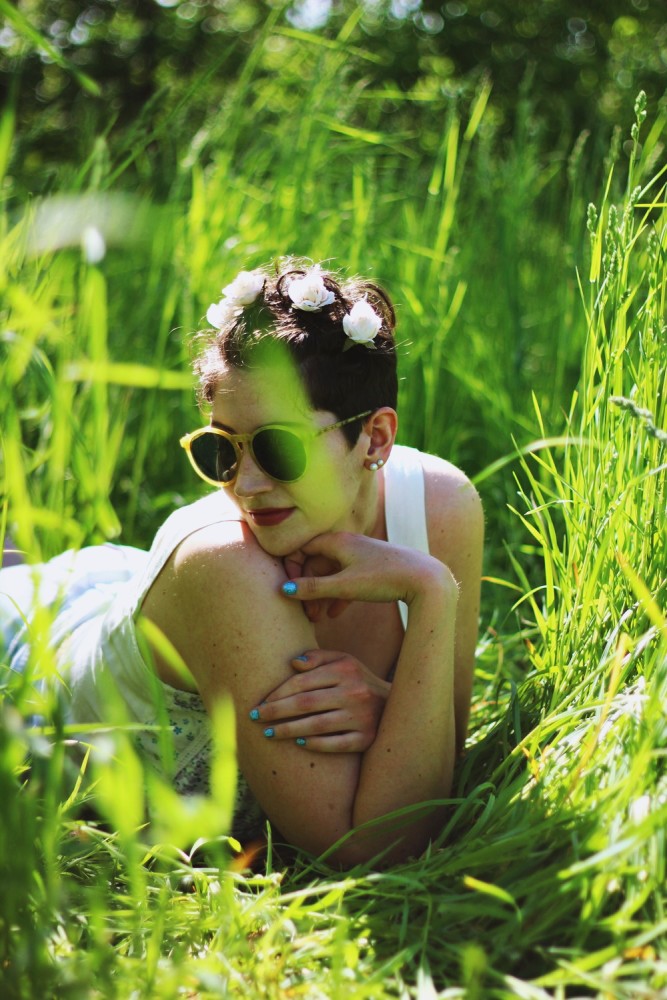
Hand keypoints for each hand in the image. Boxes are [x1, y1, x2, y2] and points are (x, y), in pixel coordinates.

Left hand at [248, 649, 390, 751]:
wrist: (395, 705)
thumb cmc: (358, 680)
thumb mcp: (343, 661)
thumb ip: (318, 658)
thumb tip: (293, 664)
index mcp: (345, 670)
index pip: (303, 681)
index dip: (277, 693)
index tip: (260, 702)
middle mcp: (354, 692)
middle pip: (305, 704)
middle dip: (276, 712)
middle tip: (255, 718)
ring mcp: (362, 717)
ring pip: (316, 726)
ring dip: (288, 731)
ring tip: (269, 734)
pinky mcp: (366, 738)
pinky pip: (335, 744)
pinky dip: (315, 744)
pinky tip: (299, 744)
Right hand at [282, 532, 454, 607]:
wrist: (425, 579)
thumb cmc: (384, 578)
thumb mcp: (346, 586)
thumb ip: (314, 588)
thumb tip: (284, 589)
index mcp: (337, 541)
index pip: (302, 548)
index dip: (292, 569)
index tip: (291, 591)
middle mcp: (346, 544)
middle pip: (315, 563)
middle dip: (307, 588)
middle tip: (305, 613)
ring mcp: (359, 555)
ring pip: (330, 574)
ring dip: (321, 595)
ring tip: (317, 618)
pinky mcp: (370, 568)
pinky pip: (346, 579)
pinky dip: (337, 595)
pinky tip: (335, 615)